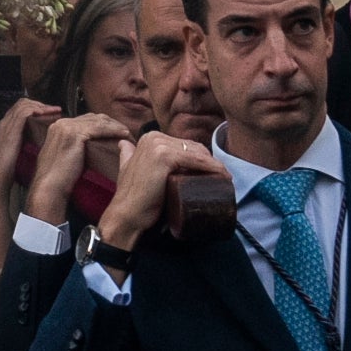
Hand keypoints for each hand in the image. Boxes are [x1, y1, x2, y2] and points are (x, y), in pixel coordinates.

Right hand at [0, 96, 55, 193]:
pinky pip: (25, 112)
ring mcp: (7, 124)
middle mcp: (5, 122)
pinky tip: (47, 114)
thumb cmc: (6, 170)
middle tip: (55, 109)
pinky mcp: (11, 129)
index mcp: (5, 127)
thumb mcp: (14, 152)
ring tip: (55, 110)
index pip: (20, 109)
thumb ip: (21, 142)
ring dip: (41, 105)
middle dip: (40, 104)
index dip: (35, 109)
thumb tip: (35, 140)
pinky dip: (37, 110)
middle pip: (22, 103)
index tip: (49, 114)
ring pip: (24, 104)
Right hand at [27, 110, 134, 224]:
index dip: (101, 124)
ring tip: (127, 133)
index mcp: (57, 126)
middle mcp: (61, 123)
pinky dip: (114, 130)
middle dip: (110, 123)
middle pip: (92, 117)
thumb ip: (73, 146)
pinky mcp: (75, 134)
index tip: (114, 130)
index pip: (85, 119)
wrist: (49, 186)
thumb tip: (89, 147)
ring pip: (98, 121)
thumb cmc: (58, 178)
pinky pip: (100, 128)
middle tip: (123, 131)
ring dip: (115, 126)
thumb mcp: (64, 156)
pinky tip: (123, 134)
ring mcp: (67, 127)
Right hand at [96, 129, 228, 249]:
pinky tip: (224, 176)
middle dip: (209, 162)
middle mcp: (154, 136)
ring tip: (225, 179)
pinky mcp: (166, 156)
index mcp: (149, 137)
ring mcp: (159, 145)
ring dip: (215, 166)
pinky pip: (197, 161)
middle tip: (221, 178)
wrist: (126, 214)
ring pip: (197, 153)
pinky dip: (213, 168)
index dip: (200, 158)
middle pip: (193, 147)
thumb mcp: (127, 168)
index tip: (213, 173)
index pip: (184, 144)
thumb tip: (124, 144)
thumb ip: (127, 154)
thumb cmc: (133, 196)